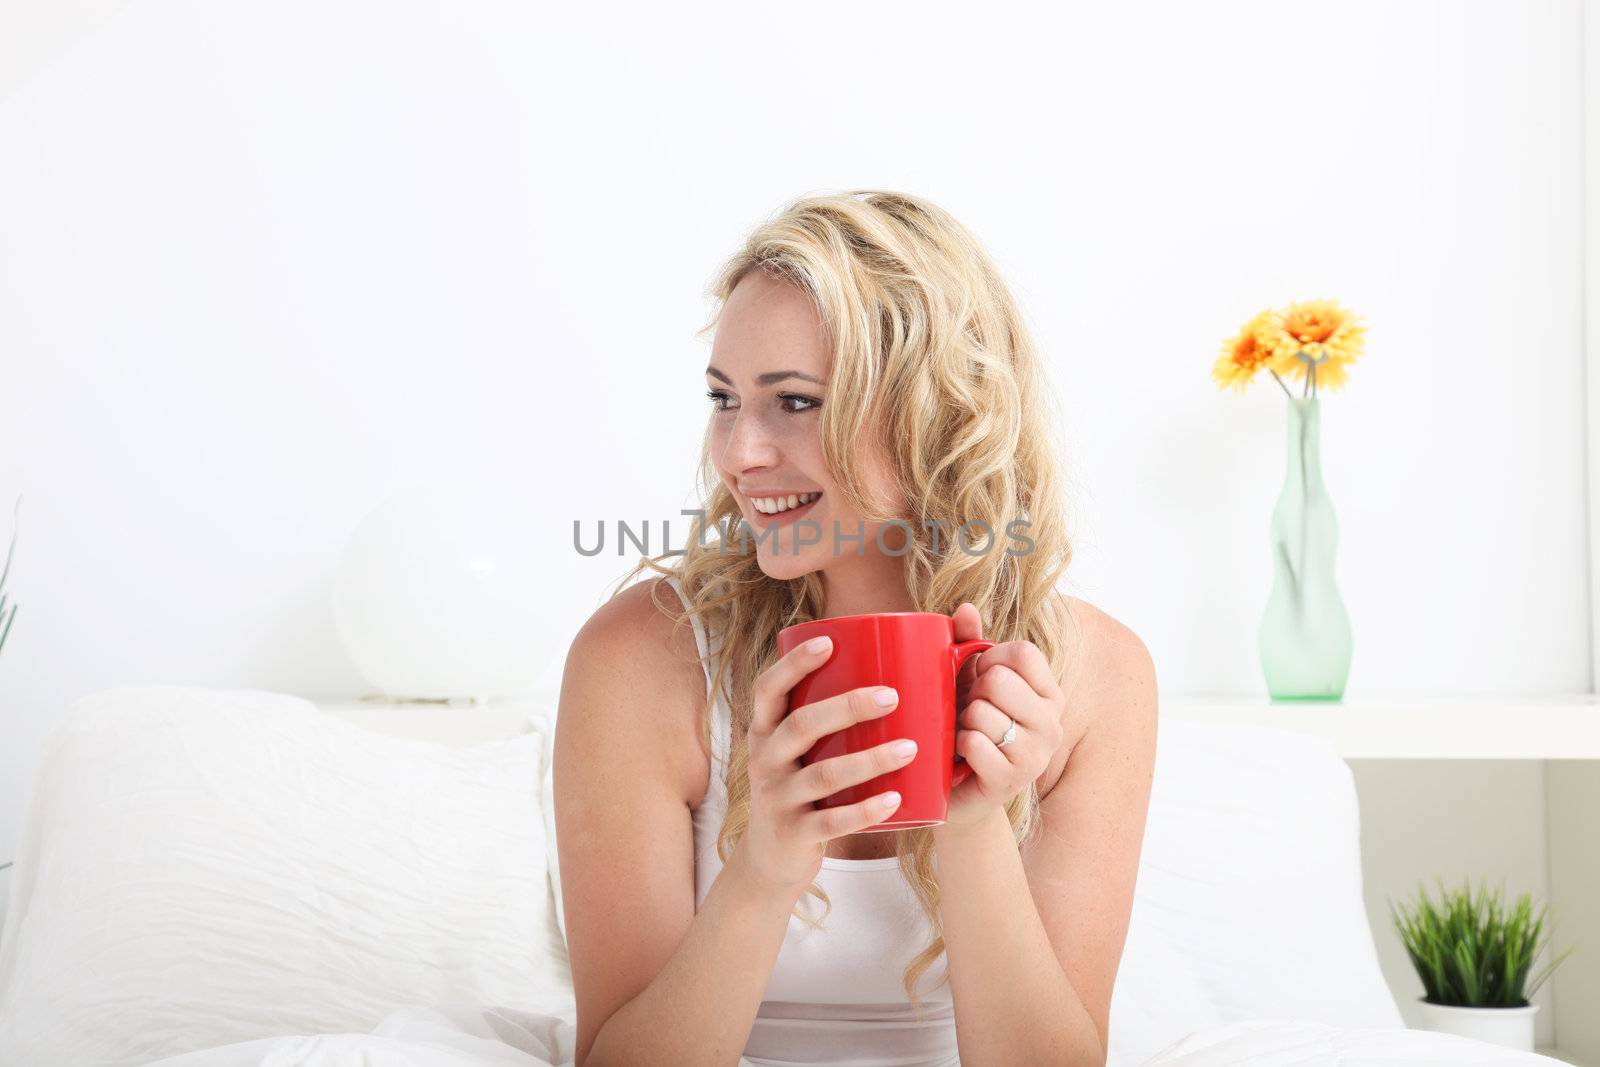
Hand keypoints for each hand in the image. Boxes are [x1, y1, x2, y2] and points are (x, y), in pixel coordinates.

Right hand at [732, 635, 917, 895]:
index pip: (768, 689)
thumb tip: (888, 670)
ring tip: (910, 749)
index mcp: (764, 732)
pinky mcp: (794, 833)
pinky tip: (895, 799)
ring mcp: (777, 798)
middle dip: (846, 707)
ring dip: (870, 760)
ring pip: (823, 775)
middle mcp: (765, 760)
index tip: (829, 642)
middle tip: (892, 696)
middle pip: (800, 725)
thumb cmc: (800, 786)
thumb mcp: (796, 751)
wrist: (771, 856)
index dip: (793, 665)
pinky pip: (832, 822)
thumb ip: (823, 719)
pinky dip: (865, 811)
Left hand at [941, 603, 1067, 830]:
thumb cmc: (966, 724)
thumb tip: (966, 608)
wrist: (956, 789)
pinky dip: (957, 745)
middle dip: (971, 692)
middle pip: (998, 680)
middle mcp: (1052, 724)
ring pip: (981, 712)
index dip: (988, 658)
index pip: (1022, 653)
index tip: (979, 677)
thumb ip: (967, 639)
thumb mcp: (967, 678)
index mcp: (1050, 693)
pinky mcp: (1010, 781)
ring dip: (960, 721)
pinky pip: (974, 743)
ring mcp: (1035, 756)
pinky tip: (961, 756)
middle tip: (969, 712)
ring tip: (965, 734)